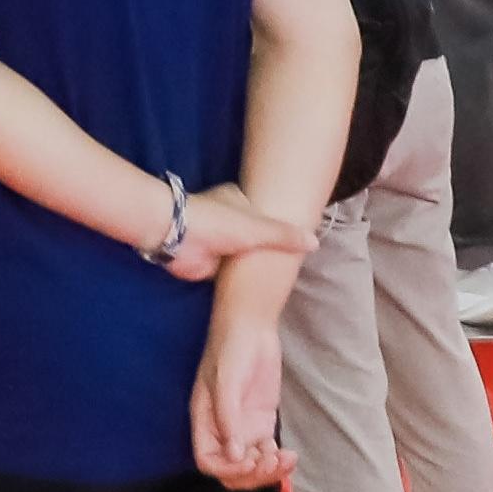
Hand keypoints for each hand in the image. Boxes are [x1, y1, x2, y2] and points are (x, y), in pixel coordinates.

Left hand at [168, 184, 313, 272]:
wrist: (176, 238)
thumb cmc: (217, 222)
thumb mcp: (259, 227)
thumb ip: (286, 236)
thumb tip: (315, 242)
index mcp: (238, 200)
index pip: (265, 212)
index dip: (280, 223)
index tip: (299, 235)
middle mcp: (228, 220)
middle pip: (255, 236)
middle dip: (268, 248)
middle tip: (293, 263)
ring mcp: (219, 242)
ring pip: (244, 256)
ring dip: (254, 266)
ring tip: (283, 278)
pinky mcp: (211, 264)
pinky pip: (232, 274)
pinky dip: (243, 281)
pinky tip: (261, 291)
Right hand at [188, 311, 292, 490]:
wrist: (251, 327)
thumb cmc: (231, 350)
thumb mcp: (226, 383)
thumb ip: (228, 420)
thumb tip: (234, 455)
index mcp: (205, 421)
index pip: (208, 460)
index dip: (227, 468)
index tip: (249, 460)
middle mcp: (222, 429)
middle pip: (231, 469)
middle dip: (251, 474)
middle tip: (271, 462)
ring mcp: (243, 427)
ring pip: (251, 464)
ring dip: (268, 471)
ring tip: (286, 459)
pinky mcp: (261, 422)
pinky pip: (267, 452)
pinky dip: (278, 461)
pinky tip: (290, 455)